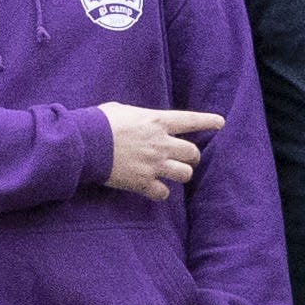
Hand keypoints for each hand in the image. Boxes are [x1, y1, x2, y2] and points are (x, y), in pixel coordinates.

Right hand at [98, 101, 224, 201]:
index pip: (191, 121)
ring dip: (181, 174)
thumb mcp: (122, 110)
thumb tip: (140, 122)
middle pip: (193, 153)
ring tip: (173, 173)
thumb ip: (139, 118)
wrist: (84, 144)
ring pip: (185, 174)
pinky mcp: (142, 182)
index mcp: (156, 121)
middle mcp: (160, 143)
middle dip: (192, 156)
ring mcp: (153, 164)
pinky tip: (155, 189)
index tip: (220, 123)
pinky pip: (163, 193)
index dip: (208, 121)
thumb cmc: (99, 122)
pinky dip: (161, 192)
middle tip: (186, 158)